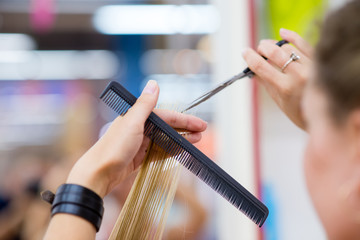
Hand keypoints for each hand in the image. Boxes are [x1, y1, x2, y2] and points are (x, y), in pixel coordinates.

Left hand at [66, 80, 206, 197]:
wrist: (98, 173)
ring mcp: (140, 143)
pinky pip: (159, 151)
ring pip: (165, 139)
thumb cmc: (113, 148)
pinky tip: (180, 151)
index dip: (184, 119)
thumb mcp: (132, 123)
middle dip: (185, 129)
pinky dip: (170, 151)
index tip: (200, 124)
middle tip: (202, 133)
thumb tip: (153, 84)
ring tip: (196, 142)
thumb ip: (144, 105)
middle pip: (167, 127)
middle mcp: (139, 128)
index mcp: (137, 117)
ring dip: (180, 140)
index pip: (166, 116)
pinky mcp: (139, 156)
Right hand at [242, 28, 312, 129]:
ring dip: (274, 44)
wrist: (325, 113)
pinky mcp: (318, 61)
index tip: (244, 52)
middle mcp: (299, 75)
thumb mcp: (278, 100)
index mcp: (285, 88)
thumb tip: (252, 69)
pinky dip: (292, 36)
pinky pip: (304, 43)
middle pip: (274, 52)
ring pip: (287, 47)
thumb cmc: (298, 111)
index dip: (250, 58)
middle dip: (262, 48)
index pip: (262, 67)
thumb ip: (265, 82)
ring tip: (269, 47)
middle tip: (258, 50)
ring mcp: (310, 66)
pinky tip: (283, 33)